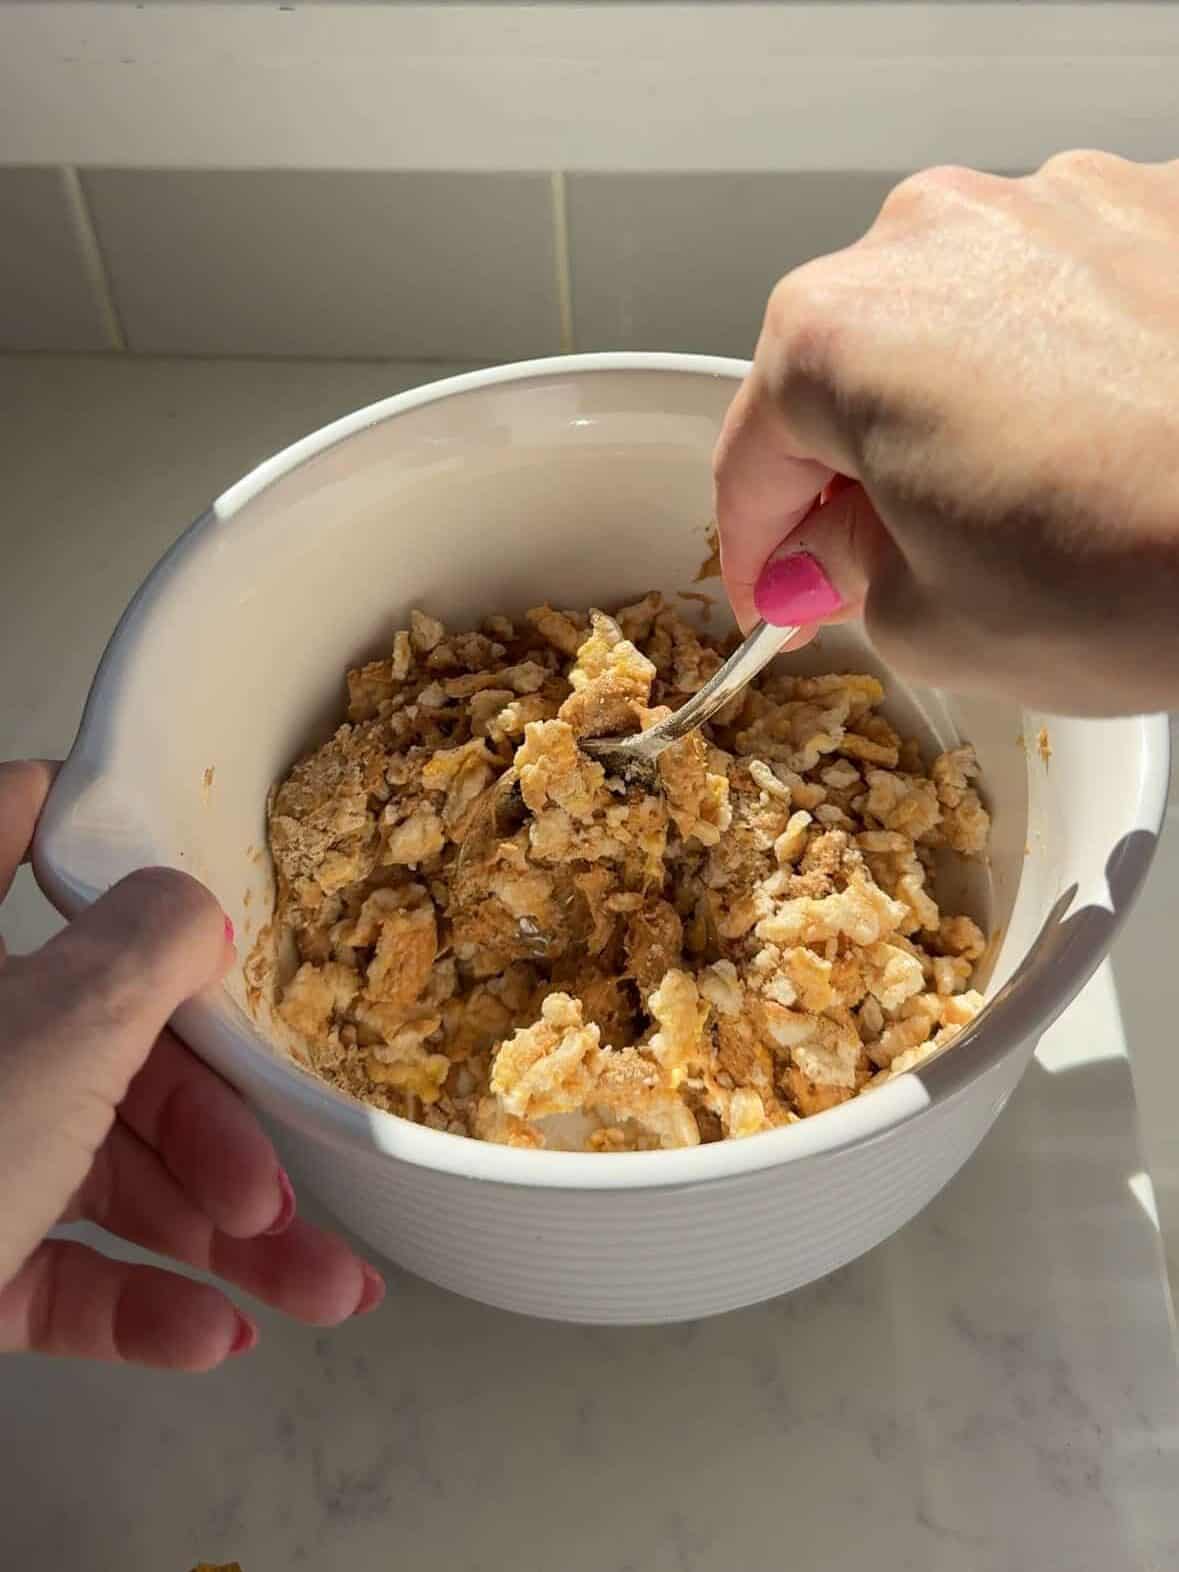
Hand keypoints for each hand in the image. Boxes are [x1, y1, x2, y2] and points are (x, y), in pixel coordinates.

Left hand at [0, 760, 383, 1369]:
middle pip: (115, 1050)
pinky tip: (215, 1330)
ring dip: (218, 1236)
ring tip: (318, 1286)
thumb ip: (147, 951)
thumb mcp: (56, 1034)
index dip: (102, 826)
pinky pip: (66, 1265)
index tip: (193, 855)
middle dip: (222, 1139)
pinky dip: (143, 1301)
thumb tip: (194, 904)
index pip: (11, 829)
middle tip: (279, 1193)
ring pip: (109, 1173)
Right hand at [714, 151, 1178, 714]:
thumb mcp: (933, 626)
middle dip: (853, 472)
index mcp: (839, 332)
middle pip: (845, 370)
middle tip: (887, 563)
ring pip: (955, 325)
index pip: (751, 452)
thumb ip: (850, 576)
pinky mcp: (1159, 209)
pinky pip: (1060, 298)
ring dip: (956, 413)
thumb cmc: (1141, 572)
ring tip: (1022, 509)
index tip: (774, 589)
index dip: (755, 544)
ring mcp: (1055, 205)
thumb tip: (843, 546)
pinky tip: (1101, 447)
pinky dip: (1056, 370)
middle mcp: (934, 237)